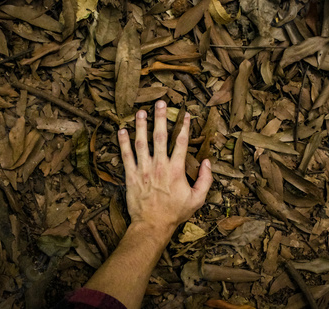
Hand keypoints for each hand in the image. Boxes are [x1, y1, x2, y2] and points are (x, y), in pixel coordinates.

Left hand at [117, 100, 212, 233]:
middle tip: (160, 102)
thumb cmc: (175, 213)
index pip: (181, 142)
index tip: (186, 114)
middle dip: (160, 118)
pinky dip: (123, 143)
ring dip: (140, 126)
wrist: (152, 225)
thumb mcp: (197, 199)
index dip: (184, 126)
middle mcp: (159, 166)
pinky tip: (121, 131)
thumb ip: (205, 180)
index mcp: (176, 170)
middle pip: (160, 136)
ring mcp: (143, 170)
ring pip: (141, 143)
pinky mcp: (131, 176)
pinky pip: (126, 156)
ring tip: (140, 111)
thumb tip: (207, 162)